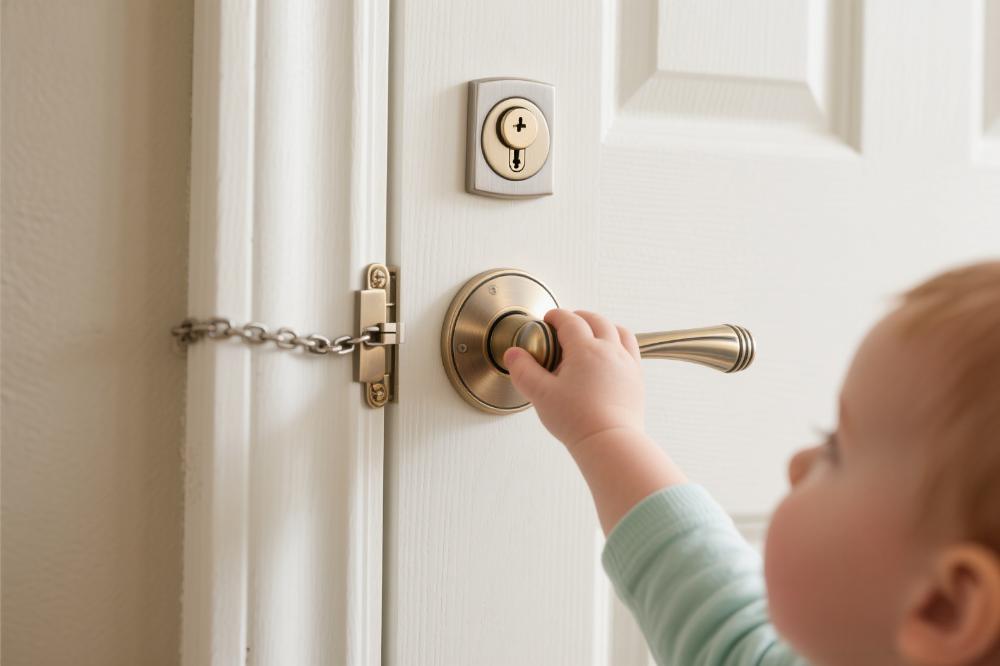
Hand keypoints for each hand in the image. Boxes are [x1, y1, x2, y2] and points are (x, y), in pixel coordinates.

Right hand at [503, 308, 645, 451]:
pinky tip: (613, 354)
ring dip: (604, 326)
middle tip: (567, 323)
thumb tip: (513, 354)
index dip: (556, 316)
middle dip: (579, 317)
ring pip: (619, 331)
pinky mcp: (636, 379)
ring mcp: (626, 364)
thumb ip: (523, 371)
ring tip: (593, 332)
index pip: (570, 321)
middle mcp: (610, 351)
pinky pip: (632, 350)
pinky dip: (620, 343)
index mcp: (585, 350)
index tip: (548, 320)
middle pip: (596, 320)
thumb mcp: (540, 394)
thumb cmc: (579, 421)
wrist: (610, 442)